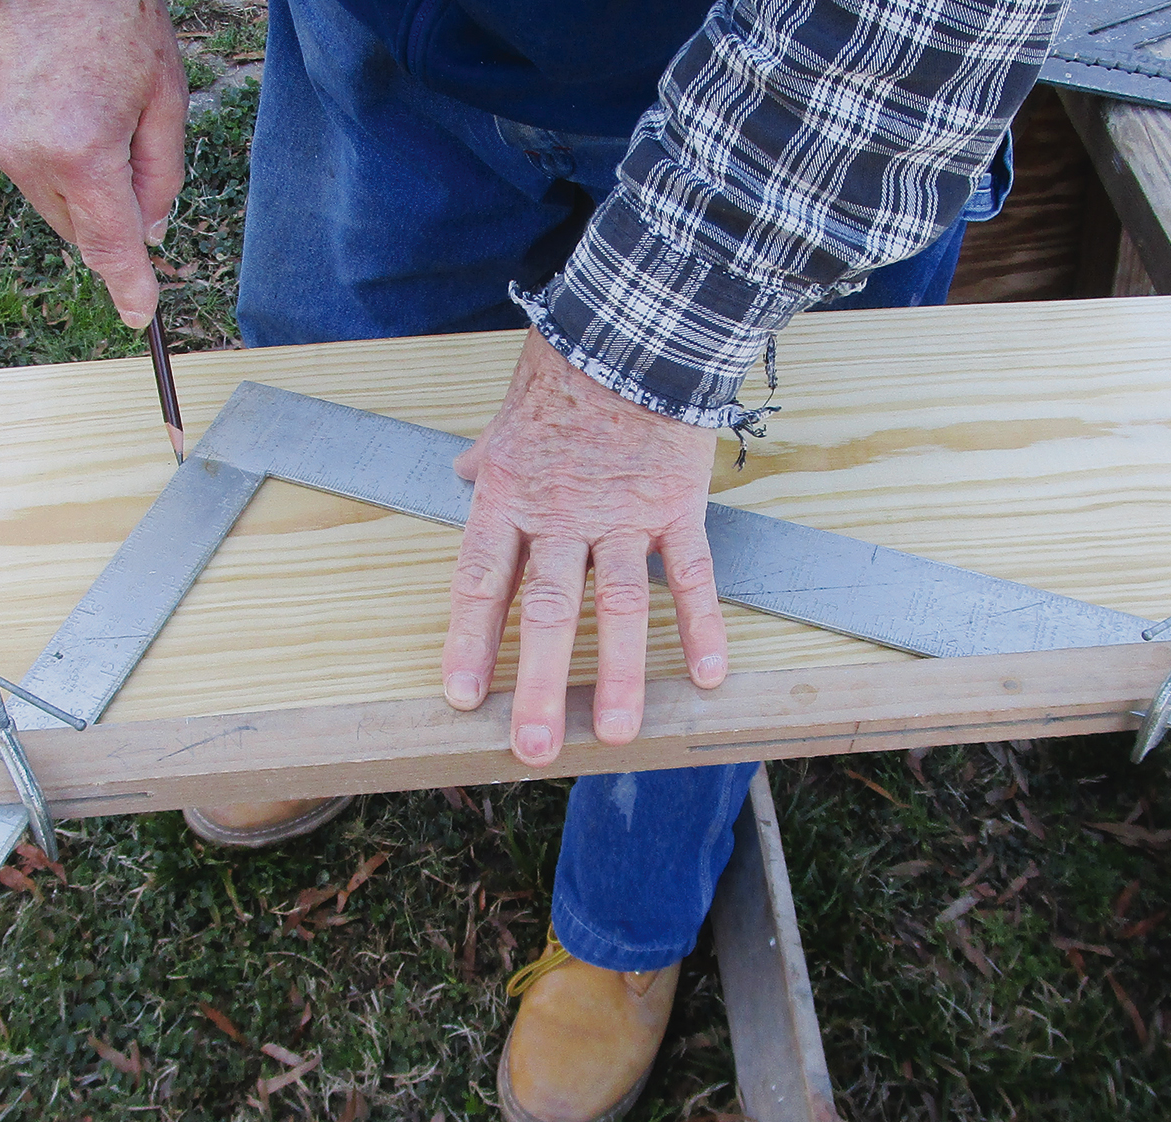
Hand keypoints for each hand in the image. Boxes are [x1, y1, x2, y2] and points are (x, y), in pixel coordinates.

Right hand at [0, 0, 186, 328]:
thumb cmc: (117, 23)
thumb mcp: (165, 102)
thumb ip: (160, 178)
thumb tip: (149, 234)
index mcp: (83, 152)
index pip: (109, 244)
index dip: (128, 285)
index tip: (139, 315)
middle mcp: (26, 153)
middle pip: (74, 223)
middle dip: (100, 206)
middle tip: (114, 146)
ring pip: (39, 194)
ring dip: (62, 173)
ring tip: (72, 107)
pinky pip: (6, 159)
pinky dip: (26, 144)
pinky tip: (38, 97)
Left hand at [443, 330, 728, 766]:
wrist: (635, 323)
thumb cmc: (566, 369)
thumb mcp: (509, 415)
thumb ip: (488, 459)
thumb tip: (461, 473)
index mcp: (509, 496)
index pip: (481, 580)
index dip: (470, 641)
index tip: (463, 697)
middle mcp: (561, 514)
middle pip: (547, 610)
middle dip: (539, 684)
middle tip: (534, 748)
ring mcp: (621, 513)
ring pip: (619, 606)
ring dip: (618, 674)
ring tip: (618, 734)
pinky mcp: (676, 504)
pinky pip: (691, 573)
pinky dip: (702, 623)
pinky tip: (709, 675)